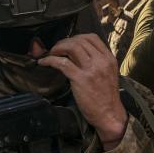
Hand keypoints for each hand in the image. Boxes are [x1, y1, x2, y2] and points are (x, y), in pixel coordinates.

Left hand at [37, 34, 127, 148]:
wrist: (109, 115)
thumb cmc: (106, 97)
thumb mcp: (107, 74)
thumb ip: (97, 62)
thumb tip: (78, 53)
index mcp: (109, 58)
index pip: (92, 37)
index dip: (76, 37)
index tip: (68, 43)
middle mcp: (101, 61)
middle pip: (79, 40)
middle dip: (64, 42)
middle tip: (56, 49)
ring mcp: (91, 69)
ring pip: (71, 47)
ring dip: (57, 48)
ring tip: (51, 54)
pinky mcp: (81, 79)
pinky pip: (62, 63)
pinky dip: (50, 60)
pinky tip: (44, 62)